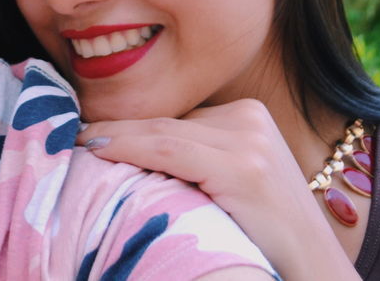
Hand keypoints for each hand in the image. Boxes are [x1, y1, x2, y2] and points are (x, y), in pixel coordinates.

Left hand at [78, 99, 357, 280]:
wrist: (315, 273)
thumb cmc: (265, 237)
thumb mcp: (230, 185)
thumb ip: (196, 160)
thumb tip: (125, 150)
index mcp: (248, 115)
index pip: (172, 118)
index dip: (125, 125)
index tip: (83, 130)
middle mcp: (250, 117)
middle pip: (164, 121)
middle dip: (113, 129)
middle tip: (65, 132)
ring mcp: (249, 140)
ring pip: (161, 133)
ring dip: (112, 138)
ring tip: (72, 141)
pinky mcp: (245, 167)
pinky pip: (170, 150)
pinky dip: (129, 148)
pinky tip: (98, 150)